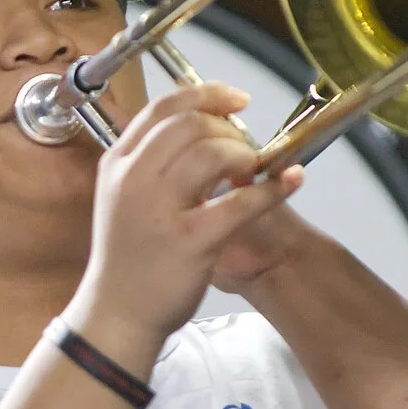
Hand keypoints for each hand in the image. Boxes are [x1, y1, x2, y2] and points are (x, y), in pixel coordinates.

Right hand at [68, 82, 303, 358]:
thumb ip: (151, 162)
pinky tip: (290, 182)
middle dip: (229, 130)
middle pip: (191, 124)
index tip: (236, 100)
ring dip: (245, 155)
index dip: (206, 94)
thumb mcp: (123, 198)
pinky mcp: (189, 241)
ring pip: (213, 153)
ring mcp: (158, 210)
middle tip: (244, 151)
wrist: (117, 314)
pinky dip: (272, 188)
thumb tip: (201, 126)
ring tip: (253, 171)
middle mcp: (133, 179)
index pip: (163, 107)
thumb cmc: (128, 258)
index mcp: (117, 163)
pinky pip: (240, 203)